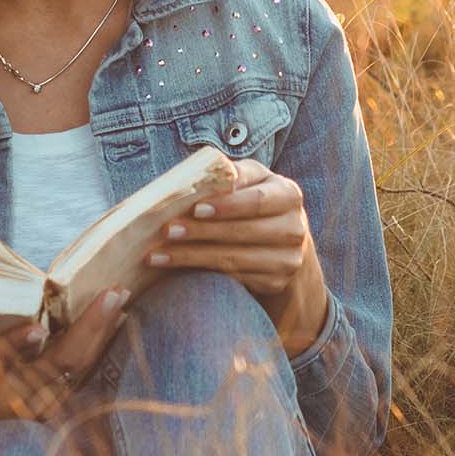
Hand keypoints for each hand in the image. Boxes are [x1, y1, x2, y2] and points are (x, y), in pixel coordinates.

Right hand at [0, 286, 129, 455]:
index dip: (13, 350)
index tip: (34, 328)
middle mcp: (9, 398)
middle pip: (54, 368)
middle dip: (85, 332)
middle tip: (110, 295)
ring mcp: (34, 404)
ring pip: (74, 372)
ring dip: (100, 336)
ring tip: (119, 300)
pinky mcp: (50, 405)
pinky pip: (81, 377)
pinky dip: (101, 349)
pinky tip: (118, 320)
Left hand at [145, 157, 329, 355]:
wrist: (283, 240)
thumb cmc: (254, 201)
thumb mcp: (250, 181)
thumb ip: (232, 175)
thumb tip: (203, 173)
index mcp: (289, 194)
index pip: (258, 200)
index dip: (227, 206)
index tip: (195, 208)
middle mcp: (294, 228)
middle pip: (244, 232)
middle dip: (202, 232)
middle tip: (168, 230)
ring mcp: (287, 259)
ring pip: (235, 259)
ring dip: (192, 257)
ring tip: (159, 254)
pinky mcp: (274, 282)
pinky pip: (234, 278)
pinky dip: (201, 273)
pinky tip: (174, 268)